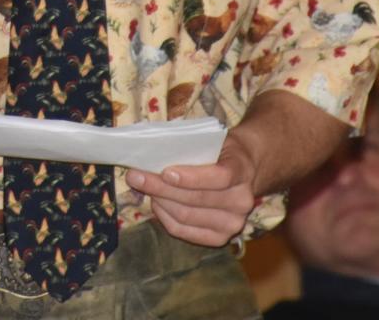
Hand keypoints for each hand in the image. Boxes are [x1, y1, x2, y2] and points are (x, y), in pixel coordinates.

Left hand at [125, 134, 257, 246]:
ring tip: (143, 187)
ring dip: (160, 201)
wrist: (243, 171)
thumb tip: (152, 155)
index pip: (218, 177)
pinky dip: (164, 217)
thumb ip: (189, 148)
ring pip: (186, 216)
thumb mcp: (211, 140)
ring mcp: (232, 223)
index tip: (165, 171)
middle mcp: (241, 201)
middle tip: (135, 176)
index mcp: (242, 171)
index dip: (191, 177)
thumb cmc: (219, 151)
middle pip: (196, 199)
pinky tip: (156, 204)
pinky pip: (184, 231)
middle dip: (161, 188)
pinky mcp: (219, 238)